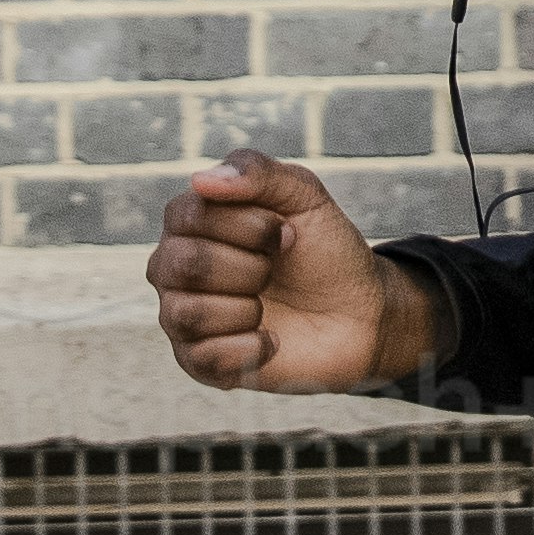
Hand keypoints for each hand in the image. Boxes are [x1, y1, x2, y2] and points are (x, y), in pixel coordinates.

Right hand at [150, 149, 429, 395]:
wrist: (360, 314)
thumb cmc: (324, 251)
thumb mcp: (305, 196)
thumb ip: (257, 172)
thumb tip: (200, 180)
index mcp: (190, 221)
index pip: (188, 215)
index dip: (249, 227)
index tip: (288, 234)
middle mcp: (173, 266)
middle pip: (184, 265)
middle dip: (250, 268)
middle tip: (276, 271)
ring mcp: (181, 315)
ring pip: (188, 314)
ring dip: (247, 309)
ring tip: (267, 307)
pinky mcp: (198, 361)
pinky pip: (203, 358)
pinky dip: (251, 348)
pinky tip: (271, 340)